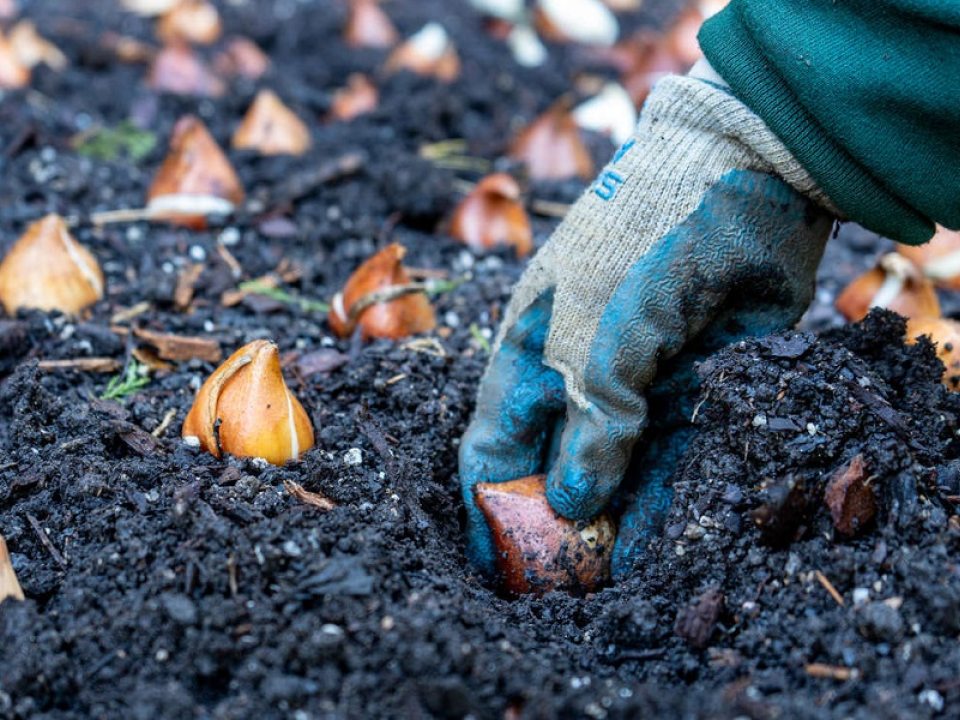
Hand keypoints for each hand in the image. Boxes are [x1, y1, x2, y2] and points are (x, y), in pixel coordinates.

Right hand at [460, 75, 835, 578]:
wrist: (742, 174)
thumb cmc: (640, 241)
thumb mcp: (597, 330)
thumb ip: (587, 418)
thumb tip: (575, 505)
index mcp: (526, 354)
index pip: (491, 445)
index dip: (488, 507)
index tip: (496, 567)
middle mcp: (575, 374)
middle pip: (552, 468)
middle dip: (552, 528)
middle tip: (561, 591)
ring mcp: (635, 384)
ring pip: (614, 473)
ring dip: (608, 526)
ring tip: (607, 586)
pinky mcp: (693, 390)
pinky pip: (673, 459)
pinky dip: (660, 504)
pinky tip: (650, 549)